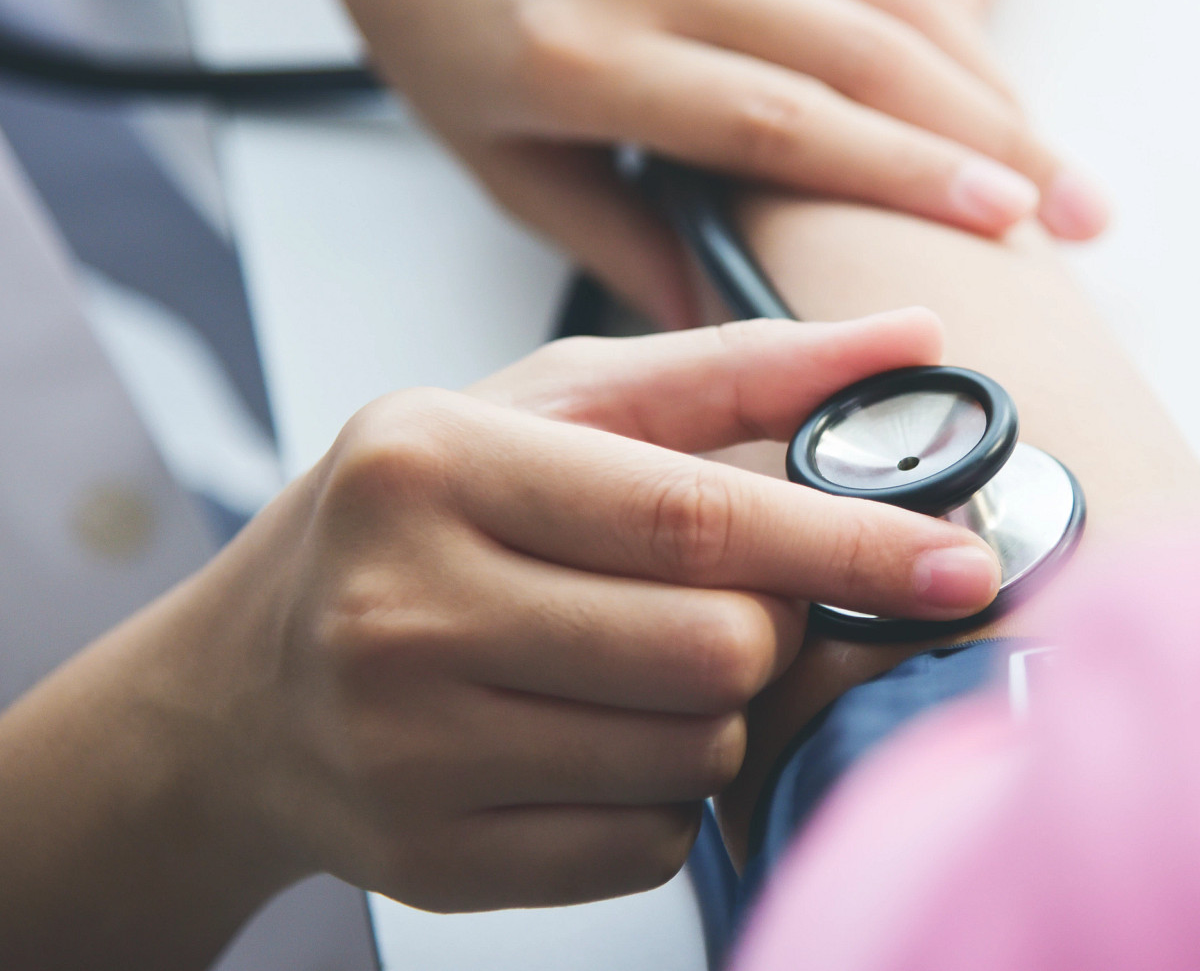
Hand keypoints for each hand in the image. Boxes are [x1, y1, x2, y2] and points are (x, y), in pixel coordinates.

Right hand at [172, 310, 996, 911]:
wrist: (242, 684)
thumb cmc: (417, 516)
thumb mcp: (546, 404)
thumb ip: (731, 369)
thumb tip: (910, 342)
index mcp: (434, 464)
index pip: (687, 516)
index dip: (843, 543)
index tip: (957, 558)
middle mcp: (403, 607)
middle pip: (713, 652)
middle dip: (766, 629)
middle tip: (728, 600)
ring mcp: (407, 748)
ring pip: (693, 754)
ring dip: (717, 711)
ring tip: (635, 660)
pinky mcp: (433, 856)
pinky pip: (645, 843)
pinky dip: (662, 791)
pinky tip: (592, 736)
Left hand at [283, 0, 1094, 326]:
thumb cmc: (444, 12)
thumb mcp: (501, 155)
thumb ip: (624, 246)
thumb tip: (739, 348)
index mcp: (580, 47)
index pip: (775, 118)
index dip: (902, 174)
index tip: (1000, 225)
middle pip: (857, 49)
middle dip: (990, 140)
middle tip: (1075, 214)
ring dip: (985, 72)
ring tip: (1054, 157)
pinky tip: (986, 62)